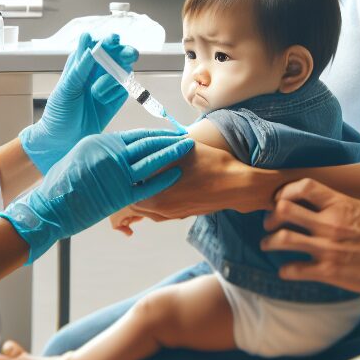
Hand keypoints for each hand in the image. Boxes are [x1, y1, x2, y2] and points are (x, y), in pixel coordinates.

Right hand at [0, 129, 190, 262]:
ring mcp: (116, 174)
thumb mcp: (80, 157)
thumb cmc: (60, 184)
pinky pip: (149, 185)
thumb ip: (102, 151)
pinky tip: (178, 173)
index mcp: (101, 142)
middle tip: (186, 136)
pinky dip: (165, 178)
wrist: (49, 208)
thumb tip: (119, 150)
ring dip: (173, 153)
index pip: (136, 135)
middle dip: (169, 139)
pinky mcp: (119, 194)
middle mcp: (110, 154)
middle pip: (148, 143)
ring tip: (188, 148)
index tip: (170, 132)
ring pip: (152, 160)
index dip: (156, 133)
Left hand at [19, 32, 138, 173]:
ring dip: (113, 79)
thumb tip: (90, 42)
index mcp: (82, 62)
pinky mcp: (117, 97)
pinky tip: (101, 102)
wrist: (63, 141)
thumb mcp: (66, 89)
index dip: (108, 40)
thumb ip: (80, 67)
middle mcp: (98, 70)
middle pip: (119, 54)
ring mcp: (109, 83)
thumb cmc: (59, 112)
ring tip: (95, 94)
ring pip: (124, 70)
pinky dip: (115, 93)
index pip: (99, 44)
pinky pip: (125, 88)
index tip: (113, 39)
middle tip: (129, 55)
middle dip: (125, 53)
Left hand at [131, 141, 273, 219]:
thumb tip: (142, 144)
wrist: (237, 185)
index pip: (129, 187)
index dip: (124, 174)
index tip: (122, 163)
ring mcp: (172, 214)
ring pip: (146, 208)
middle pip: (133, 200)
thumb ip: (160, 150)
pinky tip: (161, 186)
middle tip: (130, 170)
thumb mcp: (183, 150)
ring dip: (142, 194)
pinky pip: (159, 211)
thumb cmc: (212, 165)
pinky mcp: (181, 215)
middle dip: (131, 186)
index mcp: (157, 195)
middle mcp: (161, 209)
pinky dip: (155, 200)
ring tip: (144, 177)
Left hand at [259, 179, 359, 292]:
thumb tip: (324, 202)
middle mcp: (329, 223)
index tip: (280, 199)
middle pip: (284, 210)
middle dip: (270, 216)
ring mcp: (327, 247)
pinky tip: (286, 270)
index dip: (285, 191)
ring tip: (267, 244)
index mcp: (339, 203)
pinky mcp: (330, 270)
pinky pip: (295, 269)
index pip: (302, 186)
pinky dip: (286, 270)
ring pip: (283, 239)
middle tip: (269, 223)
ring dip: (270, 242)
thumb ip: (340, 204)